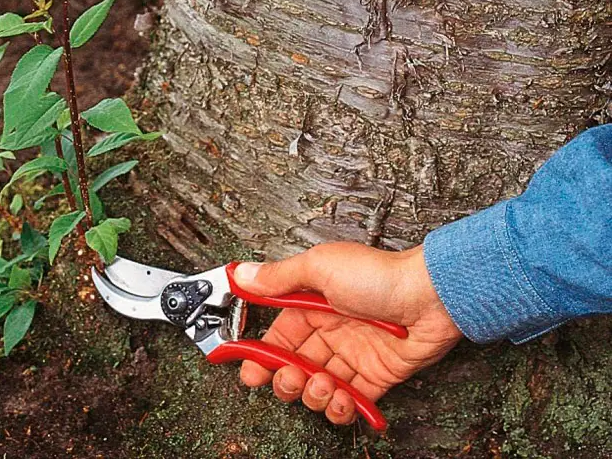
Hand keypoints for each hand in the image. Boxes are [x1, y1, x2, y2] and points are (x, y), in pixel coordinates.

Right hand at [236, 242, 461, 425]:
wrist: (433, 296)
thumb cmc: (380, 275)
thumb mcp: (320, 268)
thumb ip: (279, 277)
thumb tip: (244, 275)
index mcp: (313, 305)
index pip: (278, 337)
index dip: (262, 356)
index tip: (251, 371)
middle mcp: (332, 331)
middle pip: (295, 366)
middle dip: (286, 380)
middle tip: (290, 379)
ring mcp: (353, 355)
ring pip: (318, 387)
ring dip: (313, 395)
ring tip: (321, 386)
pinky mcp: (376, 376)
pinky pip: (350, 401)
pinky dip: (340, 408)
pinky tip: (340, 400)